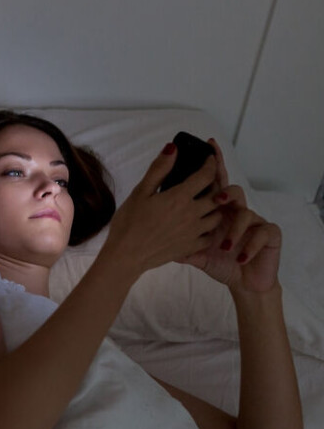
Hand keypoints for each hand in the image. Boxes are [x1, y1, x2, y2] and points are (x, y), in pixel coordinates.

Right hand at [102, 142, 223, 275]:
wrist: (127, 255)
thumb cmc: (129, 223)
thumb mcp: (140, 192)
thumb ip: (159, 170)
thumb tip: (172, 148)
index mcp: (180, 197)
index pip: (205, 176)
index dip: (210, 164)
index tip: (209, 159)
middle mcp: (192, 213)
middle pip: (216, 196)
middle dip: (215, 185)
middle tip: (207, 181)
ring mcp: (194, 232)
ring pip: (217, 216)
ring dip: (214, 207)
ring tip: (205, 203)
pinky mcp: (192, 246)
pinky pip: (209, 235)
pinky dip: (208, 228)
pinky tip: (199, 225)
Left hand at [179, 140, 280, 292]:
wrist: (243, 282)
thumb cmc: (218, 262)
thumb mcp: (194, 251)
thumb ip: (181, 243)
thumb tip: (160, 232)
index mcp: (216, 211)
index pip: (213, 183)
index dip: (212, 165)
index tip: (208, 146)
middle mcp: (235, 212)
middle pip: (232, 192)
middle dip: (226, 192)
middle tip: (217, 198)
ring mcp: (253, 222)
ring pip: (245, 213)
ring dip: (235, 229)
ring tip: (224, 245)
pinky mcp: (268, 235)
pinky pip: (262, 233)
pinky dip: (250, 245)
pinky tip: (241, 257)